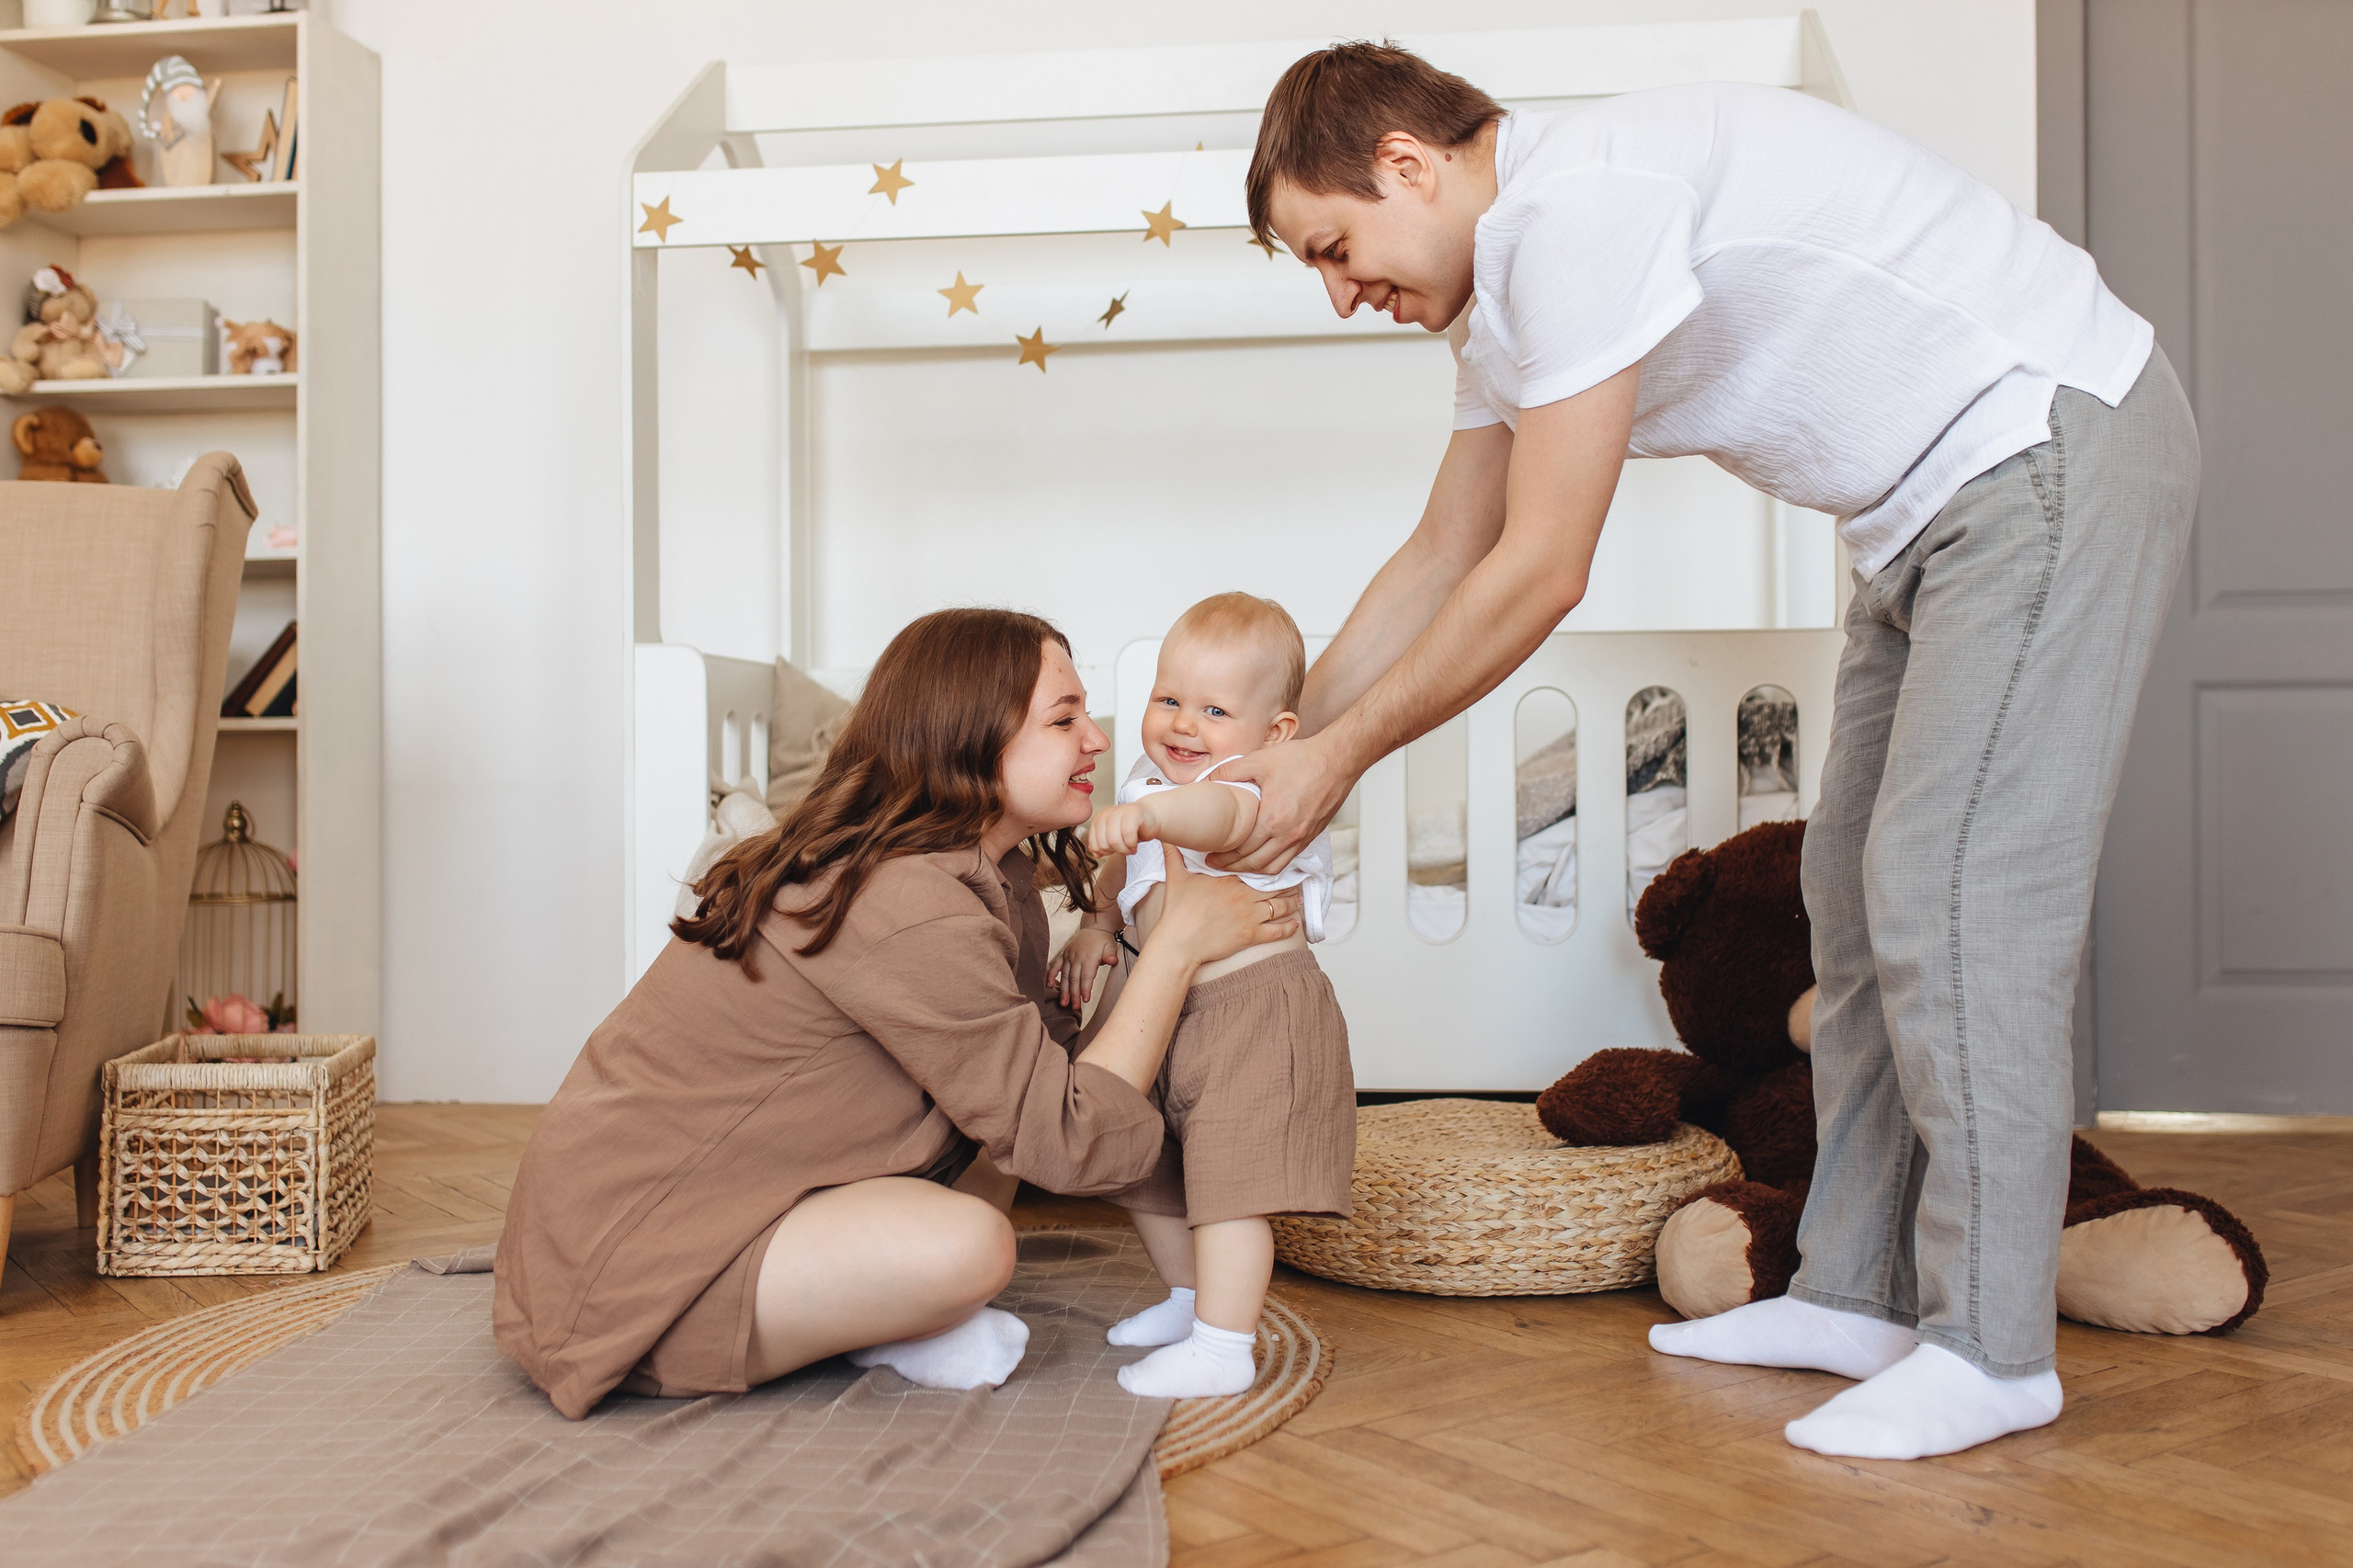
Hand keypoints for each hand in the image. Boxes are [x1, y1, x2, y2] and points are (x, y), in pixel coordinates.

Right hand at [1049, 925, 1121, 1007]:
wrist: (1094, 928)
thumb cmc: (1104, 941)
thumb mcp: (1111, 946)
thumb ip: (1110, 955)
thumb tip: (1113, 961)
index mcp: (1088, 957)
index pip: (1086, 976)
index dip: (1085, 989)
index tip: (1085, 1000)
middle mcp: (1076, 957)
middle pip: (1074, 979)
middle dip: (1074, 994)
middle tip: (1075, 1007)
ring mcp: (1068, 956)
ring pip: (1064, 976)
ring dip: (1063, 990)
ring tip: (1064, 1003)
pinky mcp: (1063, 955)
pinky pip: (1055, 966)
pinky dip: (1050, 975)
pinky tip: (1048, 986)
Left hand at [1084, 801, 1155, 856]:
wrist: (1150, 817)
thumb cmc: (1132, 828)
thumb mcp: (1113, 838)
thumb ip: (1101, 845)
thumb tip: (1095, 854)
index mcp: (1098, 820)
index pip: (1094, 845)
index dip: (1105, 852)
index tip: (1115, 849)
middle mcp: (1106, 814)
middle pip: (1104, 844)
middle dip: (1116, 851)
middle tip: (1125, 848)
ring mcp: (1119, 812)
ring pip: (1114, 841)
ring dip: (1125, 850)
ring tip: (1131, 847)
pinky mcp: (1132, 813)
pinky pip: (1128, 835)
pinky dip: (1132, 844)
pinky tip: (1135, 843)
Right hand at [1147, 843, 1299, 966]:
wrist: (1179, 942)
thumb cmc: (1177, 910)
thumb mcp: (1175, 876)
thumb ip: (1173, 854)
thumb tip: (1165, 835)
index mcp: (1230, 879)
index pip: (1258, 868)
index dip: (1271, 865)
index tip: (1279, 861)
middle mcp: (1244, 895)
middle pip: (1275, 887)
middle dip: (1288, 884)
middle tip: (1298, 880)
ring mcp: (1250, 916)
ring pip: (1281, 907)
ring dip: (1292, 903)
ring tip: (1298, 900)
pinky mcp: (1251, 935)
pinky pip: (1278, 931)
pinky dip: (1290, 927)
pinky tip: (1296, 924)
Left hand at [1206, 733, 1358, 874]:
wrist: (1337, 759)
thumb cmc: (1303, 759)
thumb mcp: (1259, 760)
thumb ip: (1230, 771)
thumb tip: (1208, 779)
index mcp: (1273, 820)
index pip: (1241, 850)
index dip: (1222, 856)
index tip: (1209, 856)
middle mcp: (1289, 835)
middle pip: (1255, 864)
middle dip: (1232, 867)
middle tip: (1216, 864)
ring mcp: (1302, 837)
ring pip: (1274, 867)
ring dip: (1253, 870)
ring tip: (1237, 865)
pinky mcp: (1312, 835)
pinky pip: (1289, 859)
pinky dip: (1273, 863)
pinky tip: (1262, 856)